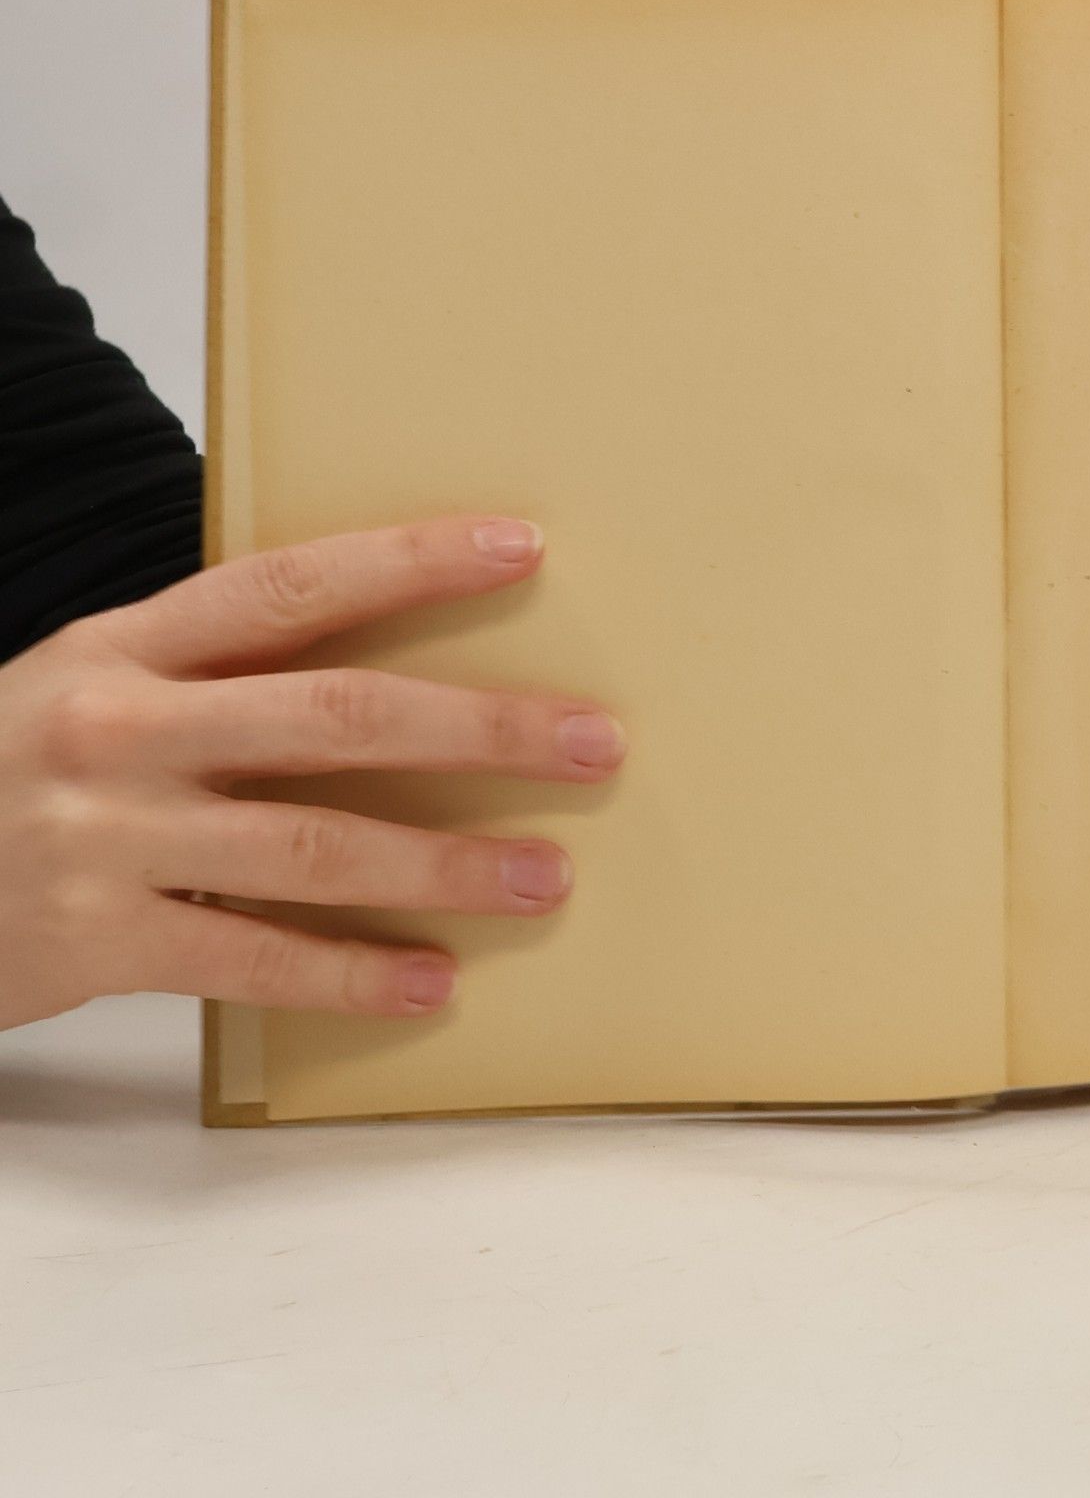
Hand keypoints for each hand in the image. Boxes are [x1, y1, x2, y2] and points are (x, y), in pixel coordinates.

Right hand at [0, 516, 624, 1031]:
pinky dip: (352, 975)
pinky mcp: (98, 942)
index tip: (521, 549)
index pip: (294, 586)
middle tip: (592, 743)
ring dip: (446, 866)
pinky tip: (431, 980)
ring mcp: (109, 838)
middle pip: (337, 717)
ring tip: (546, 878)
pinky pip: (254, 960)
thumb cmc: (12, 766)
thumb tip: (388, 663)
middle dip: (481, 730)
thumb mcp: (91, 683)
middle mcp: (123, 729)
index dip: (411, 562)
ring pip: (316, 847)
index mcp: (128, 645)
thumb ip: (214, 668)